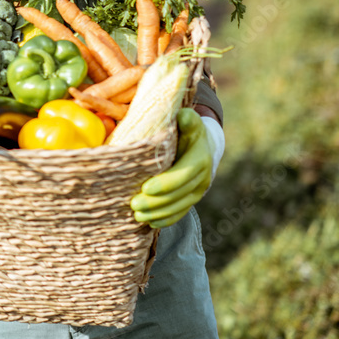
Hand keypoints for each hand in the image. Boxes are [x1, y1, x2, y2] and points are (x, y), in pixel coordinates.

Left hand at [131, 108, 213, 228]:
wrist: (204, 144)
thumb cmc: (187, 130)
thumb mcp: (188, 121)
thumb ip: (186, 119)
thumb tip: (182, 115)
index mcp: (200, 157)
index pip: (185, 173)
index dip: (166, 183)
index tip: (145, 188)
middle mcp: (203, 176)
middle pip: (180, 194)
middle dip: (157, 202)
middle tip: (134, 205)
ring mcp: (199, 190)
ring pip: (180, 206)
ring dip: (158, 213)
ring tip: (137, 215)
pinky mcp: (193, 198)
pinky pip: (181, 212)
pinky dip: (166, 219)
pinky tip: (150, 223)